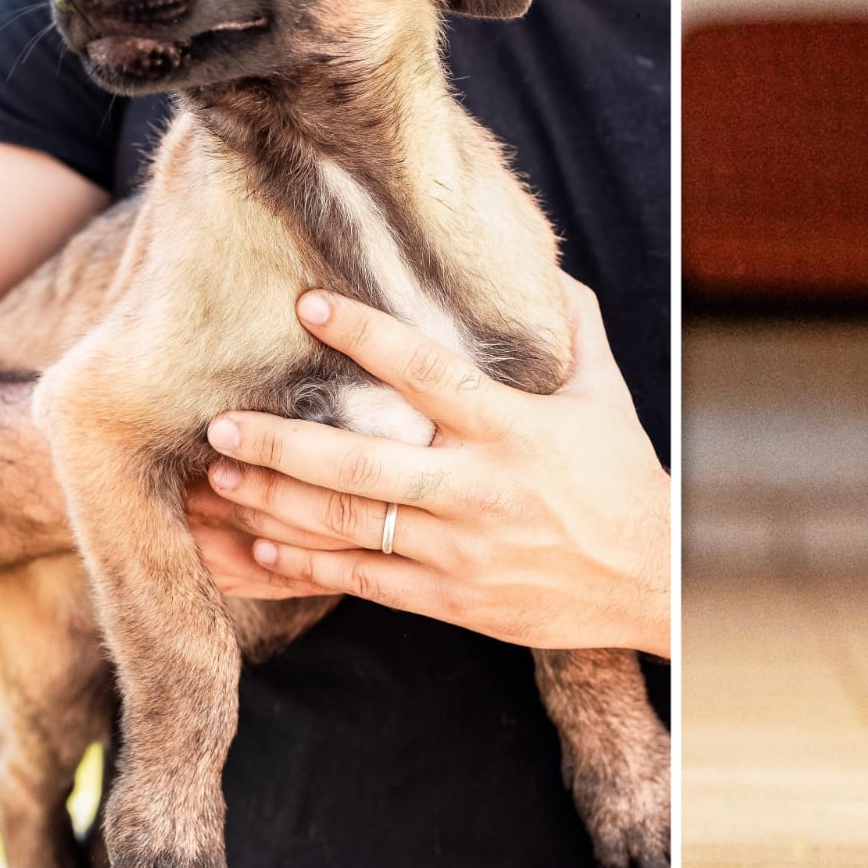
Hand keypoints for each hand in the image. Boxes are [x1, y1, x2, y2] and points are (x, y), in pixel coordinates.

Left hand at [197, 277, 669, 654]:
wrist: (649, 581)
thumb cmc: (622, 478)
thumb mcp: (604, 395)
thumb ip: (572, 328)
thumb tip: (544, 269)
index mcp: (513, 429)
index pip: (428, 373)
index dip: (366, 335)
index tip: (308, 304)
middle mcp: (478, 489)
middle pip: (360, 462)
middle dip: (279, 443)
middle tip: (217, 424)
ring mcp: (458, 549)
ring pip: (348, 524)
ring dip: (275, 501)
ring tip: (218, 479)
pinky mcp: (450, 598)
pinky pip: (364, 581)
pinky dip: (307, 564)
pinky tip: (263, 542)